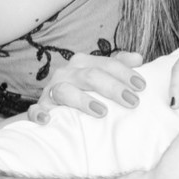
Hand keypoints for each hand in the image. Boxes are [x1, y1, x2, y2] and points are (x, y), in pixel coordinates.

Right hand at [26, 51, 145, 124]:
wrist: (55, 107)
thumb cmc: (86, 90)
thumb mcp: (102, 76)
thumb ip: (119, 65)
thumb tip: (138, 58)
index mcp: (83, 63)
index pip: (107, 64)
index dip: (125, 74)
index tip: (142, 87)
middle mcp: (67, 73)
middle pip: (91, 76)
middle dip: (113, 88)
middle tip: (133, 101)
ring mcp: (51, 90)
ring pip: (66, 90)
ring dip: (83, 100)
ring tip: (102, 111)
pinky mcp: (40, 107)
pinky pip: (35, 110)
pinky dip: (40, 113)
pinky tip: (49, 120)